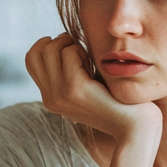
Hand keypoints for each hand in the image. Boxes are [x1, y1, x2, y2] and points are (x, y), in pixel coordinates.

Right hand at [25, 34, 160, 144]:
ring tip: (88, 58)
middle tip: (81, 51)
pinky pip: (69, 53)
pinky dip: (82, 50)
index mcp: (50, 97)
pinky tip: (96, 65)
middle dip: (59, 41)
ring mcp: (59, 95)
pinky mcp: (74, 90)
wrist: (134, 128)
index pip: (31, 59)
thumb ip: (69, 70)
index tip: (71, 48)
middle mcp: (49, 98)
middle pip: (37, 52)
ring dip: (71, 44)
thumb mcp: (86, 85)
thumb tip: (62, 39)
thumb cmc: (117, 101)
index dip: (48, 44)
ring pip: (50, 49)